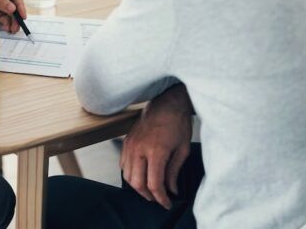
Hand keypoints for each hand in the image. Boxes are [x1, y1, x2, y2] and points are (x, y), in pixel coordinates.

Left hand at [0, 0, 27, 33]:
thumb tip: (13, 8)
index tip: (23, 16)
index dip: (21, 6)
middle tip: (17, 26)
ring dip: (13, 22)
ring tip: (12, 30)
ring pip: (11, 15)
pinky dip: (7, 24)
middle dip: (18, 17)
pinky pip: (4, 20)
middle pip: (15, 6)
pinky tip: (7, 28)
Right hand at [120, 84, 193, 209]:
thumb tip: (171, 190)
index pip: (154, 184)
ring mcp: (130, 144)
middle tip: (158, 198)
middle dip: (148, 195)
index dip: (160, 198)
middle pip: (137, 183)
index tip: (167, 203)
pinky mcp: (127, 141)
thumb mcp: (182, 149)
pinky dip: (130, 173)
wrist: (167, 103)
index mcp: (156, 151)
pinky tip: (141, 174)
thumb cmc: (178, 123)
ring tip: (149, 189)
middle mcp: (139, 149)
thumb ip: (174, 172)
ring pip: (127, 175)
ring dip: (137, 186)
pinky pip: (123, 164)